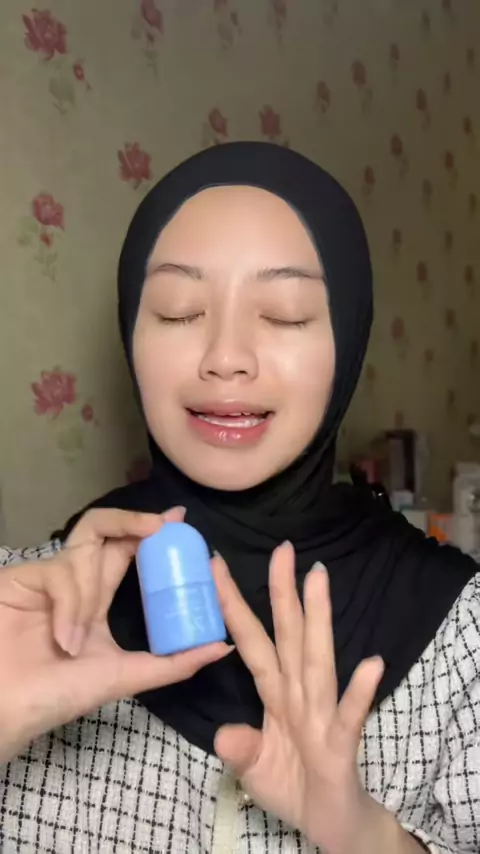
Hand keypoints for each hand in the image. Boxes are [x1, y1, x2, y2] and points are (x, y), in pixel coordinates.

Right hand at [0, 507, 229, 763]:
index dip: (151, 534)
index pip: (127, 553)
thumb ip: (172, 663)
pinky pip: (61, 573)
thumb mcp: (123, 676)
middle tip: (165, 522)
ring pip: (87, 544)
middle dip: (138, 521)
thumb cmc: (55, 696)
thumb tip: (223, 647)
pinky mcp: (25, 575)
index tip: (181, 522)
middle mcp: (74, 580)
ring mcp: (49, 575)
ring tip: (79, 638)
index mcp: (94, 600)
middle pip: (107, 530)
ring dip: (93, 587)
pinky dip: (69, 605)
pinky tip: (63, 640)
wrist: (4, 710)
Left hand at [213, 544, 421, 853]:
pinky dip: (358, 692)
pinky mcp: (340, 745)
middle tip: (282, 547)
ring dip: (318, 619)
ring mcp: (320, 715)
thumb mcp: (254, 769)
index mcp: (274, 693)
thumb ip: (240, 747)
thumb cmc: (294, 786)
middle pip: (287, 635)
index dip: (232, 606)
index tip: (215, 567)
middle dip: (282, 591)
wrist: (330, 825)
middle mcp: (298, 694)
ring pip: (317, 659)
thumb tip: (222, 733)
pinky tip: (372, 664)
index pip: (250, 642)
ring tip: (318, 579)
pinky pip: (348, 716)